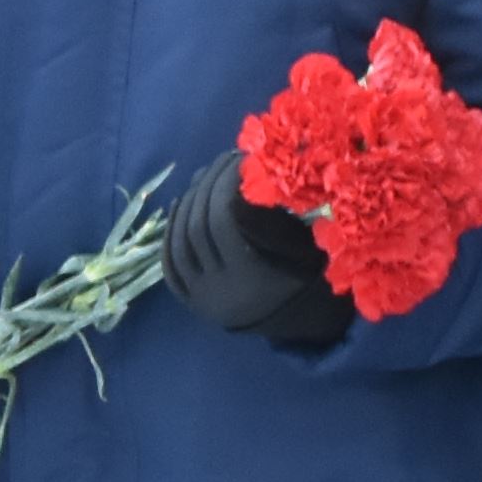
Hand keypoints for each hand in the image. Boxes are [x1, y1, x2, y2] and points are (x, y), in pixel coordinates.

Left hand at [164, 158, 360, 350]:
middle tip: (221, 161)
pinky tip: (179, 205)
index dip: (224, 184)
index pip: (222, 220)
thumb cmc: (310, 278)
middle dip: (206, 186)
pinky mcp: (191, 303)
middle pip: (197, 228)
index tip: (238, 159)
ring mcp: (201, 299)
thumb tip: (253, 170)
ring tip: (203, 177)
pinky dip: (171, 233)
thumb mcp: (307, 249)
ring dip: (187, 203)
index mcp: (250, 279)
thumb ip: (281, 217)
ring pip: (179, 244)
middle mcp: (219, 291)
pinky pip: (170, 266)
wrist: (299, 322)